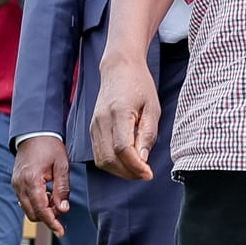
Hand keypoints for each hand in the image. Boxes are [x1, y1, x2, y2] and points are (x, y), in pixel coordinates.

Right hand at [12, 135, 70, 231]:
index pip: (41, 209)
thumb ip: (62, 189)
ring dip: (42, 210)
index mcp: (31, 180)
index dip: (51, 222)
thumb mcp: (62, 166)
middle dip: (48, 217)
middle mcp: (20, 185)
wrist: (33, 133)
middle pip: (32, 213)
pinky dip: (36, 203)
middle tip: (62, 209)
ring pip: (28, 209)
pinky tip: (47, 194)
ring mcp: (16, 184)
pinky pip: (25, 201)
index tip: (61, 232)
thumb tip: (63, 210)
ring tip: (55, 198)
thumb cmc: (50, 147)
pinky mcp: (16, 183)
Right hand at [90, 59, 158, 178]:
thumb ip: (148, 134)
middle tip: (145, 175)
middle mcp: (101, 120)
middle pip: (109, 158)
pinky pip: (98, 153)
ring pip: (101, 159)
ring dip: (119, 171)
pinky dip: (112, 163)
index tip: (149, 174)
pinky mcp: (92, 128)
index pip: (122, 148)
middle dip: (128, 173)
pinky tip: (127, 163)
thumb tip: (143, 159)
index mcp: (118, 113)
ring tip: (138, 171)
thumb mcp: (153, 108)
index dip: (135, 166)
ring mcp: (94, 125)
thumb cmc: (140, 86)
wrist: (119, 69)